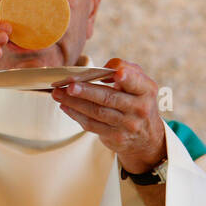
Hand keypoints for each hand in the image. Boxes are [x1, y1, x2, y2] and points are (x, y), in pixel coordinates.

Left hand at [51, 57, 166, 174]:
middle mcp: (139, 109)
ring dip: (74, 102)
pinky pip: (92, 125)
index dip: (127, 78)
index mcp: (146, 90)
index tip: (116, 74)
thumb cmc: (138, 100)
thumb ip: (125, 68)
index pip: (136, 82)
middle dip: (87, 92)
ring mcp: (127, 125)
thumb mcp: (140, 83)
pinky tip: (65, 106)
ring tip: (58, 93)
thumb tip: (104, 68)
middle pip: (109, 98)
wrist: (146, 137)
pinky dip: (76, 114)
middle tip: (70, 86)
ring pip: (97, 113)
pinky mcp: (115, 137)